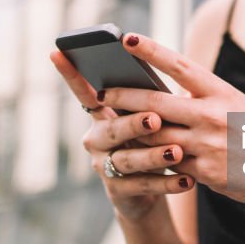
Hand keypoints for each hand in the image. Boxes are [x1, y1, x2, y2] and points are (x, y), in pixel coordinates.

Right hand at [49, 47, 193, 222]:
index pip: (84, 91)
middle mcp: (96, 139)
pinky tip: (187, 178)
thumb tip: (157, 72)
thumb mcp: (145, 115)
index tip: (57, 52)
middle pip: (112, 129)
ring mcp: (105, 166)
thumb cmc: (149, 138)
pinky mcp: (119, 191)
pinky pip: (144, 186)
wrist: (148, 189)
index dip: (70, 74)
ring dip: (153, 156)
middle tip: (155, 119)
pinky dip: (166, 183)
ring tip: (177, 152)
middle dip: (133, 123)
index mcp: (101, 115)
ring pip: (129, 160)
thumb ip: (146, 99)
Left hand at [95, 32, 244, 209]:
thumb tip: (165, 90)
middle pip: (156, 102)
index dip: (151, 50)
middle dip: (123, 96)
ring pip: (154, 134)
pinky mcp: (202, 172)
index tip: (126, 38)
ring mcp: (206, 145)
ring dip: (130, 128)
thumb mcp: (236, 103)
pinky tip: (136, 152)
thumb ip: (203, 96)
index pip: (180, 65)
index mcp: (221, 92)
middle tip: (100, 91)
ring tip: (110, 121)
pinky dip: (150, 156)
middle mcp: (213, 115)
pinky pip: (166, 162)